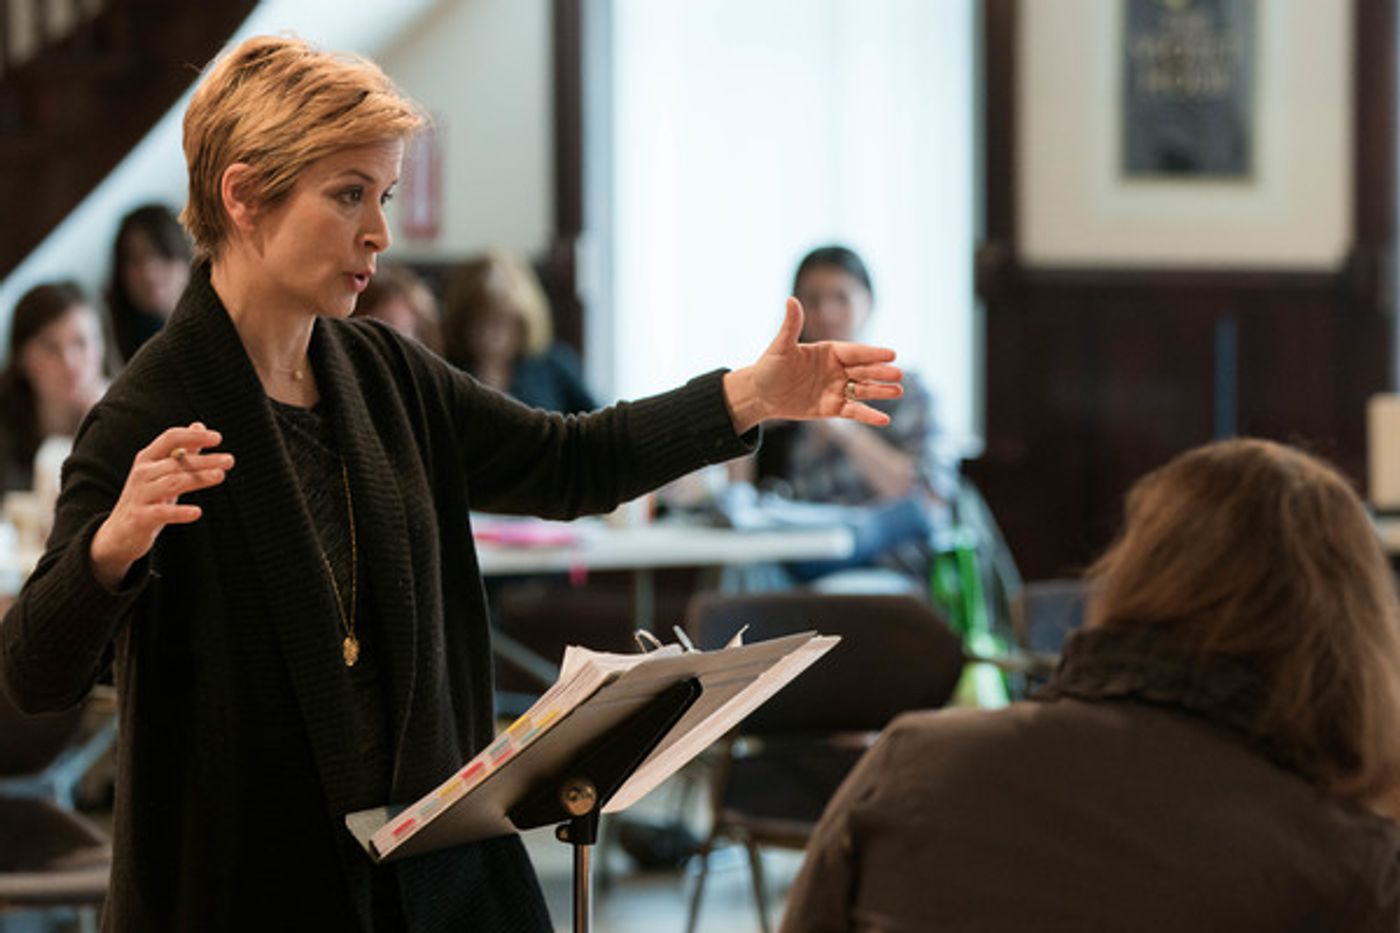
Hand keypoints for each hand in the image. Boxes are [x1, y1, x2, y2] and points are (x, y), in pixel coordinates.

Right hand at [89, 423, 232, 590]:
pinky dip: (180, 512)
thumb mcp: (163, 473)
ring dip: (198, 478)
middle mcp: (142, 473)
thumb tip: (199, 425)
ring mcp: (140, 495)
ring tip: (220, 476)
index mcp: (147, 458)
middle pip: (176, 462)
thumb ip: (182, 452)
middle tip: (229, 460)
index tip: (218, 438)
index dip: (193, 436)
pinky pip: (162, 513)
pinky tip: (197, 512)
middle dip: (204, 460)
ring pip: (172, 483)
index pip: (170, 438)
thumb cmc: (148, 498)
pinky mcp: (141, 518)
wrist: (119, 533)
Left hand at [722, 298, 901, 434]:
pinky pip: (853, 411)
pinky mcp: (832, 408)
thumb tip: (791, 299)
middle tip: (898, 375)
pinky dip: (868, 415)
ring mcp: (836, 389)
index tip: (891, 354)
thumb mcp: (780, 347)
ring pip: (862, 390)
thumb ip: (791, 325)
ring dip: (880, 391)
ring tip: (898, 392)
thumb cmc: (769, 367)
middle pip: (863, 370)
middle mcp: (837, 369)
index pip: (855, 351)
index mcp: (829, 351)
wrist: (760, 394)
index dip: (872, 353)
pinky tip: (884, 419)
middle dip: (880, 372)